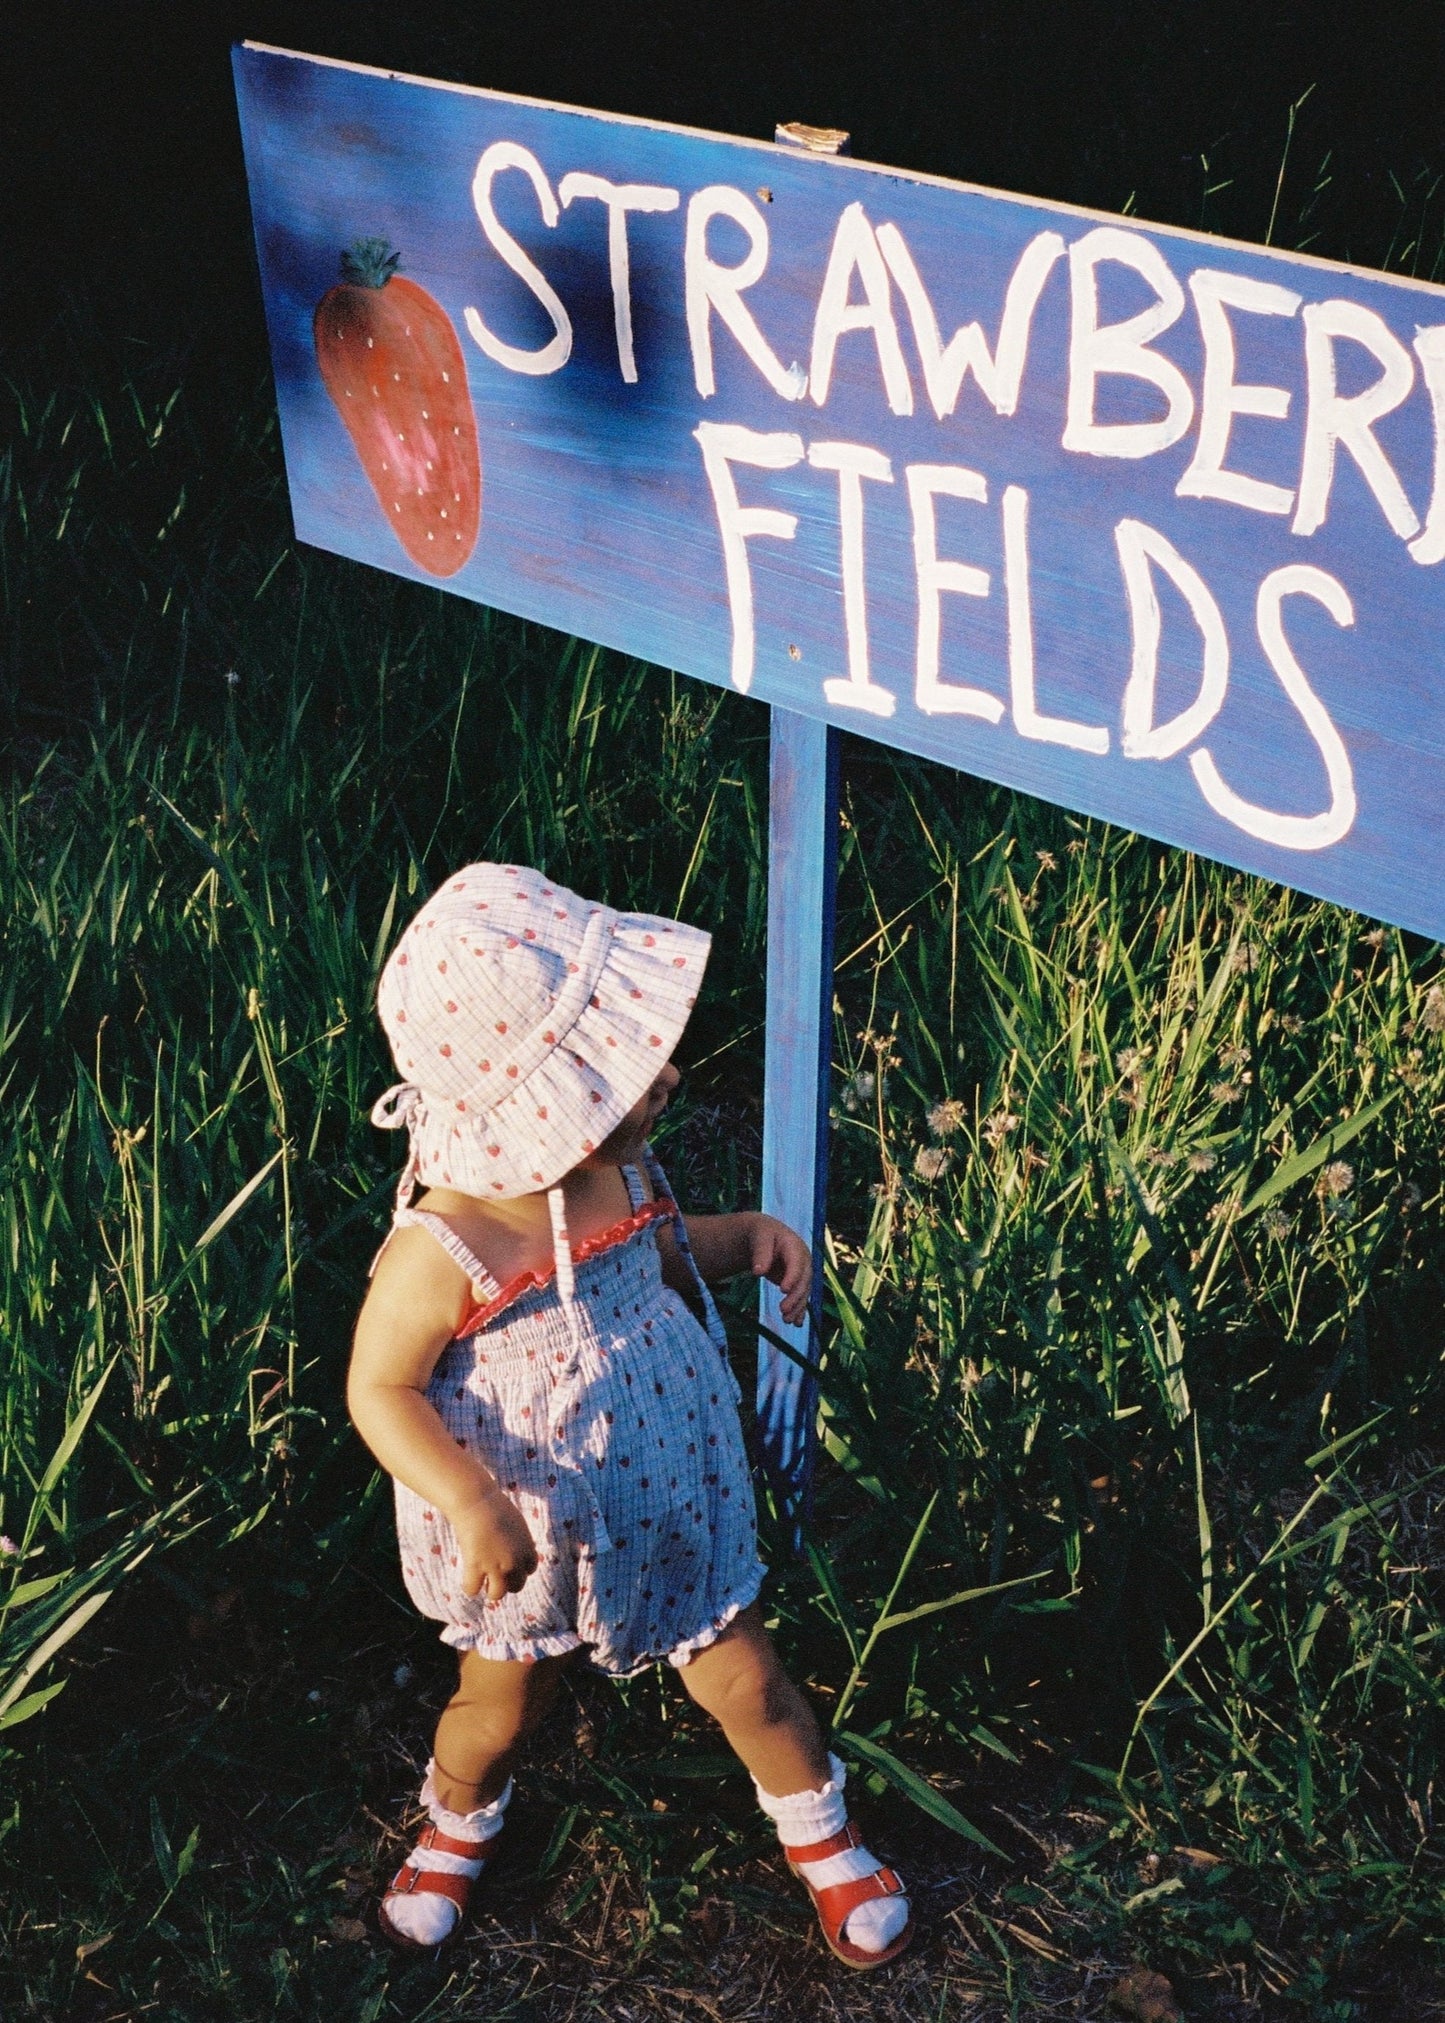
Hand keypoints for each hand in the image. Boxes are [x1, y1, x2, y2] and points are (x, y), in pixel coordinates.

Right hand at [451, 1486, 538, 1603]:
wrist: (477, 1502)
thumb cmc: (495, 1506)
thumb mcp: (517, 1524)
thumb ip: (519, 1541)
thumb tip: (514, 1551)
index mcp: (527, 1549)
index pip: (529, 1570)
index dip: (518, 1569)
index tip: (508, 1566)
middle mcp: (514, 1562)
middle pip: (516, 1586)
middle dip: (506, 1583)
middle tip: (494, 1577)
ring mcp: (495, 1567)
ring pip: (496, 1594)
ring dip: (490, 1591)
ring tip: (483, 1582)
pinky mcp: (476, 1567)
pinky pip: (472, 1589)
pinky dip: (469, 1587)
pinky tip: (467, 1579)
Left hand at [749, 1215, 812, 1325]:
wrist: (765, 1235)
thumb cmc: (761, 1233)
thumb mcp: (759, 1237)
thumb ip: (761, 1253)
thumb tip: (758, 1272)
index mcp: (795, 1246)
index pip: (796, 1263)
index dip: (792, 1277)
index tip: (783, 1290)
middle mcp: (803, 1261)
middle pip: (803, 1281)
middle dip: (795, 1297)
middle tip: (783, 1310)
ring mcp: (802, 1272)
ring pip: (803, 1292)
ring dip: (798, 1307)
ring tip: (787, 1321)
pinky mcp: (797, 1282)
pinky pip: (801, 1297)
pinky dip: (799, 1310)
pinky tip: (797, 1323)